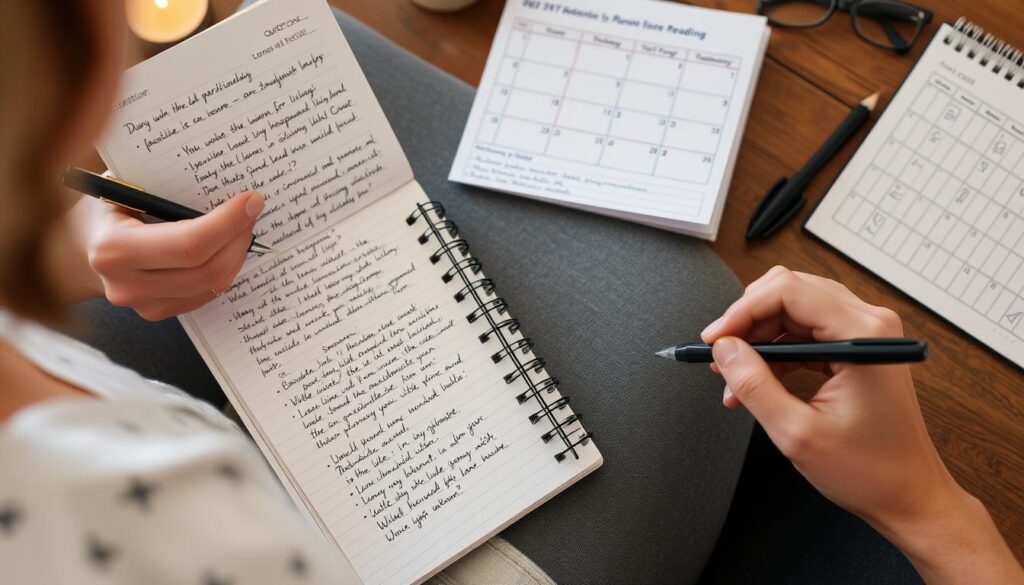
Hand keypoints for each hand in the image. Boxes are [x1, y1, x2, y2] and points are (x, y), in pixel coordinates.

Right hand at [76, 191, 263, 320]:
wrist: (76, 247)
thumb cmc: (106, 208)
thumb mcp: (124, 188)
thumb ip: (166, 189)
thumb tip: (227, 182)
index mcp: (113, 249)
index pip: (190, 245)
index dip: (228, 223)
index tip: (252, 200)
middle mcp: (126, 285)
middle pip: (207, 270)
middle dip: (239, 237)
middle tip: (253, 210)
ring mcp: (143, 305)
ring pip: (212, 285)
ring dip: (237, 254)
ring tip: (244, 226)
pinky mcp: (157, 312)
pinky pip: (206, 294)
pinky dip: (225, 269)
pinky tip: (229, 246)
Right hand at [702, 266, 1022, 583]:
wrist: (909, 495)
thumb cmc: (870, 471)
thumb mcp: (797, 433)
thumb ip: (754, 386)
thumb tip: (723, 350)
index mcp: (862, 336)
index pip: (788, 291)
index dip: (741, 310)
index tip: (714, 340)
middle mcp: (869, 324)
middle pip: (790, 291)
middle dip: (747, 321)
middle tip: (719, 355)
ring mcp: (865, 333)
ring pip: (794, 308)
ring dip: (759, 337)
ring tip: (734, 375)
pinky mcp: (858, 346)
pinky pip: (806, 329)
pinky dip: (776, 349)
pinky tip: (757, 378)